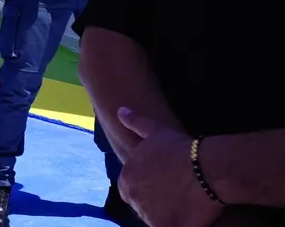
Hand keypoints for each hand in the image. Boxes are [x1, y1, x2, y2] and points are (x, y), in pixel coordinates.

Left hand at [116, 107, 224, 226]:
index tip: (166, 186)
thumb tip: (120, 111)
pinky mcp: (164, 226)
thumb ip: (135, 123)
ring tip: (184, 205)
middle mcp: (131, 196)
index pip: (132, 190)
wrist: (206, 167)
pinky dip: (175, 224)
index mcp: (126, 177)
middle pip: (143, 206)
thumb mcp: (155, 131)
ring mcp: (146, 213)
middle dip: (157, 204)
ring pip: (154, 218)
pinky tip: (187, 218)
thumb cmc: (181, 149)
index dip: (150, 189)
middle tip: (177, 196)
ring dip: (166, 214)